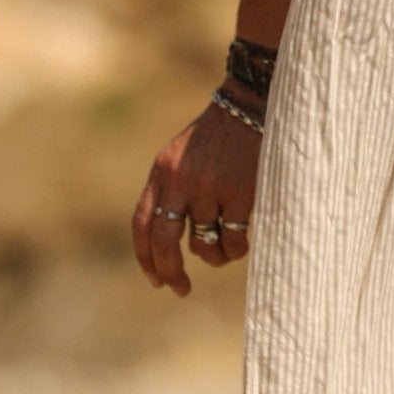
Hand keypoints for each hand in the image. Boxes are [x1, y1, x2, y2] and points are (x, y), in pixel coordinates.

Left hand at [131, 96, 261, 295]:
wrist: (252, 104)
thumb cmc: (220, 134)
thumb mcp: (184, 156)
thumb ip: (173, 191)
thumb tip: (177, 243)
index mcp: (162, 171)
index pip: (142, 223)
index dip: (145, 257)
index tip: (156, 279)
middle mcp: (181, 181)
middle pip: (164, 241)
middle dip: (169, 271)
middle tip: (179, 289)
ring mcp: (210, 187)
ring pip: (203, 243)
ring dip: (213, 257)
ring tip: (224, 254)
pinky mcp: (240, 192)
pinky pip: (232, 238)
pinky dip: (235, 249)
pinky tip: (241, 245)